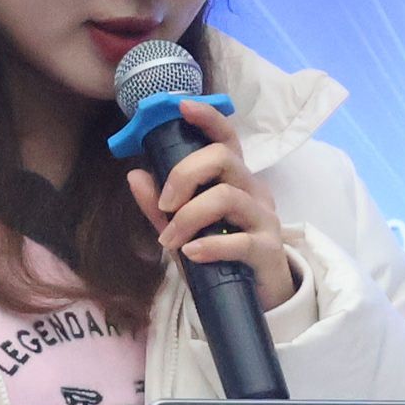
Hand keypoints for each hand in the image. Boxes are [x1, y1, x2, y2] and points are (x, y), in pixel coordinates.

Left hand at [127, 98, 299, 311]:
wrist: (255, 297)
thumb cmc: (220, 256)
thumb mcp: (183, 229)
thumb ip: (159, 206)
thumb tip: (135, 175)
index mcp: (235, 179)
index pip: (226, 138)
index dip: (208, 118)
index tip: (182, 107)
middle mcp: (253, 191)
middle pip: (224, 158)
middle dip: (184, 175)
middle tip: (164, 204)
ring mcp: (265, 218)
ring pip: (227, 197)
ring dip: (189, 218)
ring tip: (170, 240)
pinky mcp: (269, 249)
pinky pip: (240, 240)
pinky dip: (210, 246)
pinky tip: (191, 253)